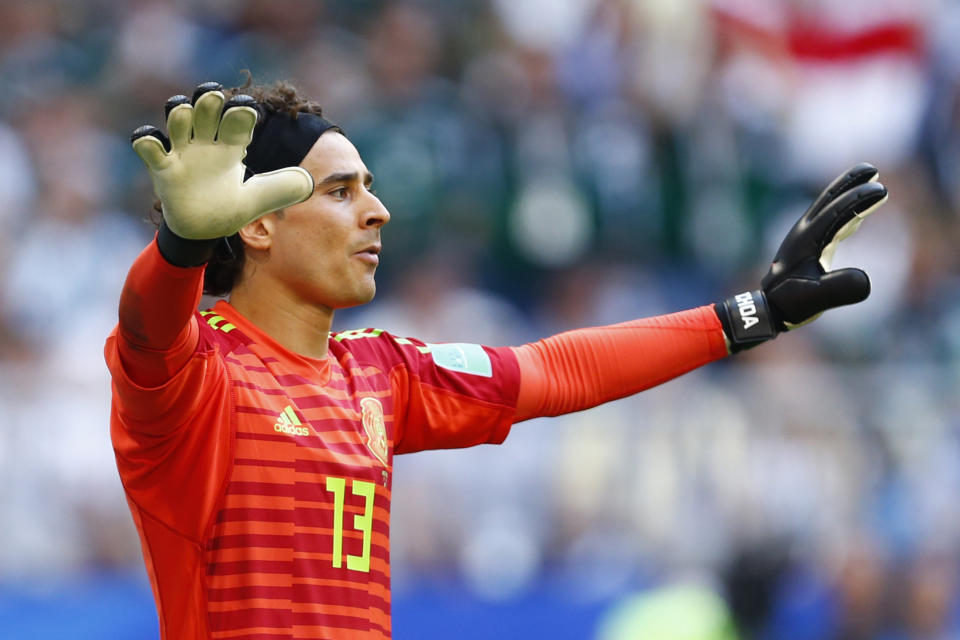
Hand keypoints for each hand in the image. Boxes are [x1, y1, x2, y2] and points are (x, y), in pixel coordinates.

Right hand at [130, 82, 313, 239]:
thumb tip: (310, 182)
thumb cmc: (230, 206)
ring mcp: (182, 152)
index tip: (248, 110)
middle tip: (214, 97)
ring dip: (180, 113)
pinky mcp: (162, 167)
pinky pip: (149, 147)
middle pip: (206, 111)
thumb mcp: (258, 199)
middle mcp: (207, 142)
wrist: (202, 229)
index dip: (241, 113)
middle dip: (208, 101)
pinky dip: (147, 140)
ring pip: (178, 120)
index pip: (238, 121)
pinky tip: (151, 141)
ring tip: (184, 113)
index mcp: (232, 145)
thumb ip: (281, 189)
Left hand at [716, 163, 888, 350]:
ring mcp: (804, 237)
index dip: (858, 199)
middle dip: (850, 182)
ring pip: (827, 207)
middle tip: (872, 169)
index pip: (836, 211)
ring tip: (868, 182)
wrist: (767, 309)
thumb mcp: (816, 299)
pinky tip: (856, 216)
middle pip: (828, 199)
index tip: (882, 190)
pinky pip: (828, 221)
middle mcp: (804, 232)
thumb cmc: (790, 304)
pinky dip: (844, 211)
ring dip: (847, 193)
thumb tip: (867, 280)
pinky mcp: (806, 246)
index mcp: (807, 239)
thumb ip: (840, 288)